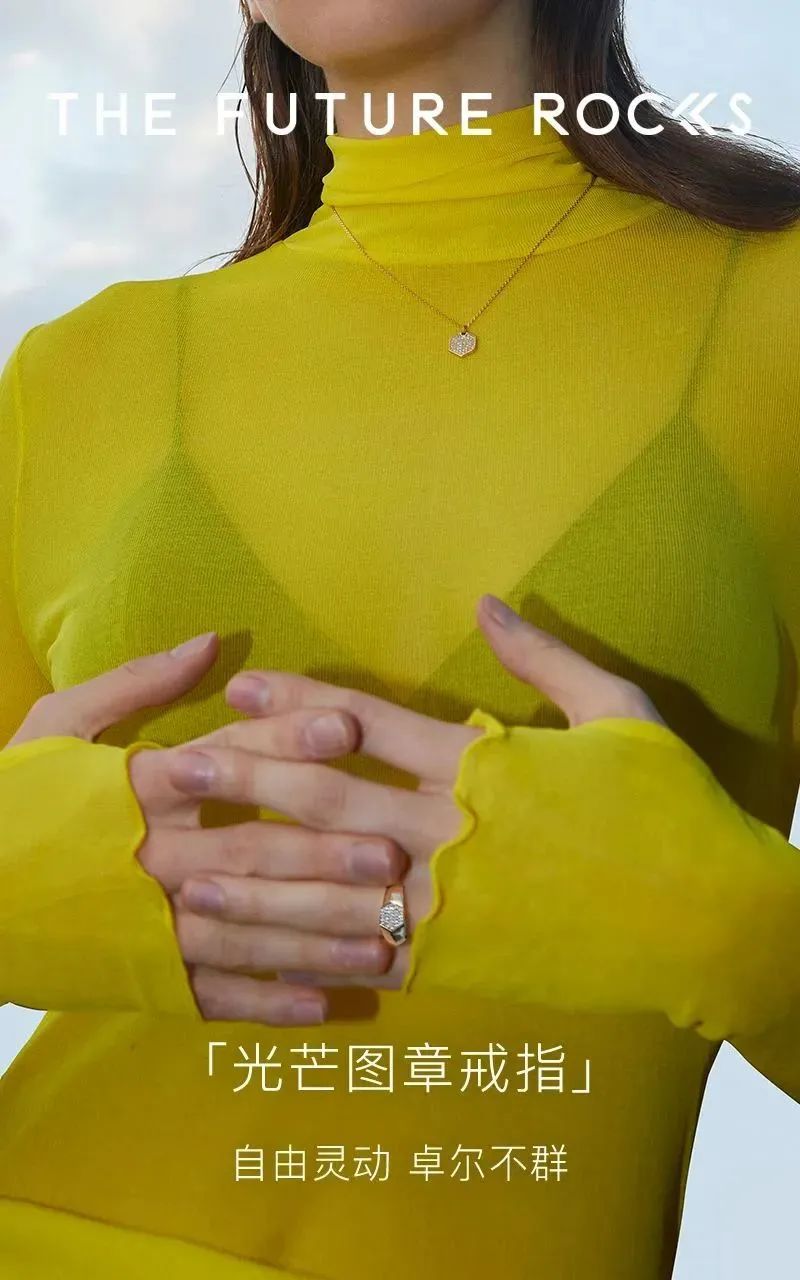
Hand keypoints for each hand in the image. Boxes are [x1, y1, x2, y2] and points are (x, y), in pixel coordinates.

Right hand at [8, 633, 404, 1023]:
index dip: (284, 740)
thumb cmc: (19, 796)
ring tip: (382, 943)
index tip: (347, 727)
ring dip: (313, 940)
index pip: (221, 759)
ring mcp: (145, 924)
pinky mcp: (141, 973)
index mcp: (132, 788)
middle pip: (245, 852)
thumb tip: (213, 642)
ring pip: (241, 933)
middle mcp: (147, 857)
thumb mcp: (62, 724)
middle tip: (390, 855)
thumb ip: (139, 684)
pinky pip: (208, 994)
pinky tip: (324, 1008)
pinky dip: (265, 1004)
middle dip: (320, 854)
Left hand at [171, 595, 663, 994]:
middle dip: (245, 781)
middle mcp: (451, 833)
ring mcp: (448, 906)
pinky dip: (309, 952)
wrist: (705, 921)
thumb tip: (485, 603)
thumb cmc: (667, 808)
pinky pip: (365, 954)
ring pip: (327, 889)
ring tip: (186, 870)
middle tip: (178, 768)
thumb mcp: (617, 713)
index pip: (369, 724)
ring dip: (251, 879)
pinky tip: (259, 949)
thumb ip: (543, 656)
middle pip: (324, 802)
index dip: (298, 704)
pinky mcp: (456, 963)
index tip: (242, 689)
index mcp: (484, 766)